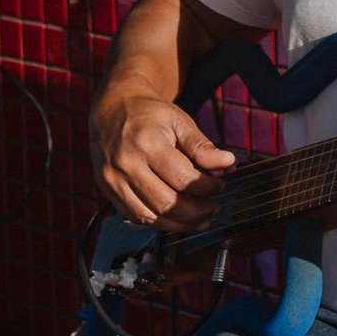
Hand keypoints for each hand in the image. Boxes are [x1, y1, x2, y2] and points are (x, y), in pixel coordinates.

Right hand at [90, 93, 234, 232]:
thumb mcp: (179, 121)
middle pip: (167, 203)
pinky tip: (178, 218)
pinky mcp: (108, 192)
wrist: (111, 111)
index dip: (207, 187)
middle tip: (213, 206)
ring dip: (181, 223)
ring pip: (152, 217)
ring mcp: (114, 181)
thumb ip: (202, 146)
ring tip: (201, 217)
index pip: (184, 179)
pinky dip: (161, 222)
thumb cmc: (149, 116)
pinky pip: (138, 218)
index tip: (219, 184)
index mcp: (147, 143)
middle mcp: (127, 165)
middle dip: (197, 211)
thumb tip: (228, 164)